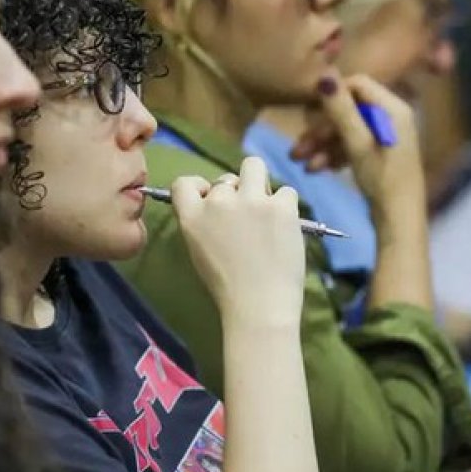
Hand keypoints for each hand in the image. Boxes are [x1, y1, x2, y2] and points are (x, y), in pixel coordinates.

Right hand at [170, 157, 304, 328]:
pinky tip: (284, 227)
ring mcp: (251, 200)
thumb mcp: (199, 251)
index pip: (184, 182)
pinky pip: (285, 191)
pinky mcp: (281, 206)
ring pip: (254, 166)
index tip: (210, 200)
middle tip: (246, 218)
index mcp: (192, 216)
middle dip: (235, 193)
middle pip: (225, 178)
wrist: (259, 305)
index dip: (200, 187)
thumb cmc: (227, 287)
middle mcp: (218, 201)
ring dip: (259, 184)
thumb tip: (215, 204)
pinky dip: (285, 206)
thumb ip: (202, 223)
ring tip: (266, 209)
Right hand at [291, 73, 424, 213]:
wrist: (399, 220)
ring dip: (323, 145)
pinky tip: (319, 169)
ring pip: (347, 130)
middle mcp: (391, 117)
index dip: (332, 95)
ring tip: (302, 164)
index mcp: (393, 109)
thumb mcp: (357, 144)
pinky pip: (352, 144)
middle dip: (321, 129)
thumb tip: (324, 74)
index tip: (308, 113)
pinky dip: (334, 154)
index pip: (358, 84)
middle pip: (350, 110)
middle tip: (297, 149)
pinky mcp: (380, 153)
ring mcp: (386, 136)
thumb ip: (341, 109)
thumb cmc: (382, 179)